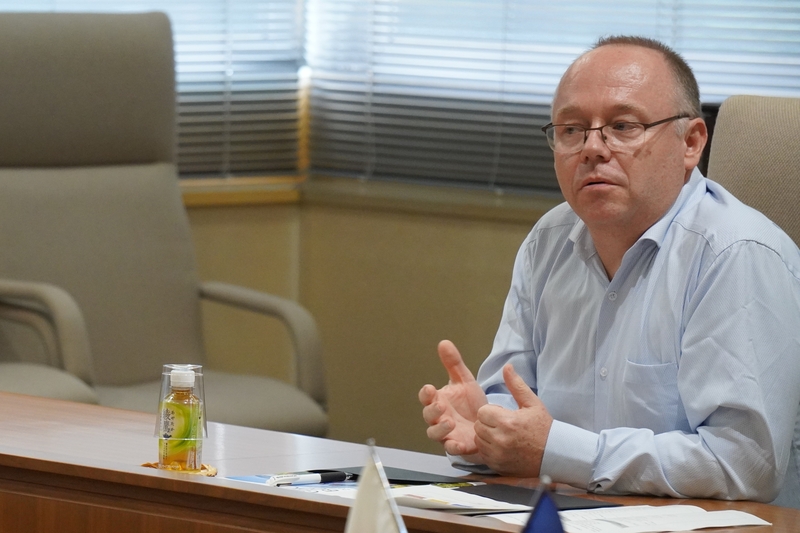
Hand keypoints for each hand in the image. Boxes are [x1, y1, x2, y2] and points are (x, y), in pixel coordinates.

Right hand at [419, 340, 486, 460]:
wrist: (489, 423)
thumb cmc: (472, 403)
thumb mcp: (465, 381)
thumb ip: (454, 364)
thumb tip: (444, 342)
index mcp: (439, 400)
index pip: (426, 397)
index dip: (426, 394)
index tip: (430, 389)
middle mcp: (439, 417)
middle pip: (428, 415)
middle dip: (432, 411)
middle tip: (441, 405)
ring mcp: (447, 433)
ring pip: (435, 433)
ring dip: (440, 429)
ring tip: (449, 422)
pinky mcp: (459, 445)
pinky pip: (451, 449)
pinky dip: (453, 447)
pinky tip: (458, 443)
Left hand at [474, 363, 552, 476]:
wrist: (554, 455)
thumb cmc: (543, 428)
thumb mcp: (532, 403)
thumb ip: (516, 385)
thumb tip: (507, 366)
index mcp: (507, 422)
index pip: (482, 412)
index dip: (491, 411)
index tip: (503, 415)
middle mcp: (500, 440)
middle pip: (478, 425)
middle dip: (487, 423)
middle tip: (503, 425)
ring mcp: (498, 455)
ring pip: (478, 439)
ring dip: (486, 436)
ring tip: (503, 436)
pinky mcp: (497, 465)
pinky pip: (483, 454)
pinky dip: (489, 449)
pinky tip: (502, 447)